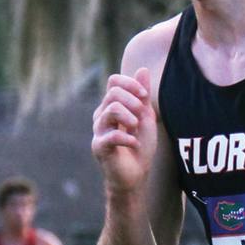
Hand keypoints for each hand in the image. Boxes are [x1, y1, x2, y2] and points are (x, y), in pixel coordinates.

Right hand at [91, 67, 156, 192]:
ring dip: (131, 118)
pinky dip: (128, 138)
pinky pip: (112, 134)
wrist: (136, 174)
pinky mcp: (99, 147)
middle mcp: (101, 114)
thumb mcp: (146, 117)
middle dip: (134, 102)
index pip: (114, 81)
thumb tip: (143, 69)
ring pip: (112, 109)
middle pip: (113, 93)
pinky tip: (134, 144)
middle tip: (142, 118)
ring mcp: (98, 130)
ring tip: (136, 130)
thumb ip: (143, 96)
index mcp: (111, 105)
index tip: (145, 97)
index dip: (130, 84)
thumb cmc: (140, 146)